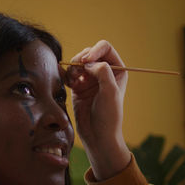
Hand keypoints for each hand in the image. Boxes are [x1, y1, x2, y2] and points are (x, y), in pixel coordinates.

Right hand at [66, 40, 130, 179]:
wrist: (97, 135)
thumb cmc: (108, 116)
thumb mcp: (110, 92)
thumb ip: (103, 72)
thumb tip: (89, 62)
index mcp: (117, 70)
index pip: (104, 48)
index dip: (94, 50)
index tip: (86, 60)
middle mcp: (103, 72)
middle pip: (89, 53)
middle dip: (81, 59)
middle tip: (77, 72)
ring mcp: (90, 79)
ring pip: (77, 62)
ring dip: (73, 68)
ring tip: (73, 81)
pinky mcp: (78, 87)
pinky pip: (69, 73)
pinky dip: (66, 75)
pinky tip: (69, 84)